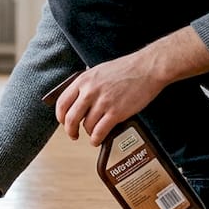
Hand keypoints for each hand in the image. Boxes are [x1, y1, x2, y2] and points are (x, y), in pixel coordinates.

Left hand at [53, 26, 208, 145]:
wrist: (147, 68)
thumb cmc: (126, 69)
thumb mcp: (99, 71)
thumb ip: (86, 85)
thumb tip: (78, 100)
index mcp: (83, 80)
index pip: (62, 102)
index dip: (61, 116)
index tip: (63, 122)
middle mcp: (90, 91)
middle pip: (71, 118)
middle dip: (70, 130)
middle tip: (73, 135)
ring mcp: (103, 102)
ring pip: (87, 126)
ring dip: (88, 133)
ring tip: (92, 135)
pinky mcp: (116, 112)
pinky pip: (100, 131)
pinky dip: (96, 139)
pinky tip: (97, 140)